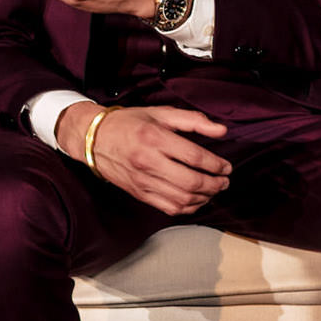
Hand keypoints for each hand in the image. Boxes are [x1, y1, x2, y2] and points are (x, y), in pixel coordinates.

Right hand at [58, 104, 230, 215]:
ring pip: (182, 199)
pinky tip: (196, 200)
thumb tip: (221, 131)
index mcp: (155, 138)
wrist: (94, 139)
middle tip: (224, 180)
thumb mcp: (160, 113)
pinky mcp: (139, 193)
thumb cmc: (129, 123)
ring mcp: (143, 181)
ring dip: (204, 198)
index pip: (194, 157)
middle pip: (190, 182)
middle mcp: (149, 161)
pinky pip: (169, 208)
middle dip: (215, 184)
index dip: (216, 164)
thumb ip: (193, 120)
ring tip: (214, 190)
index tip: (226, 166)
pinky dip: (188, 208)